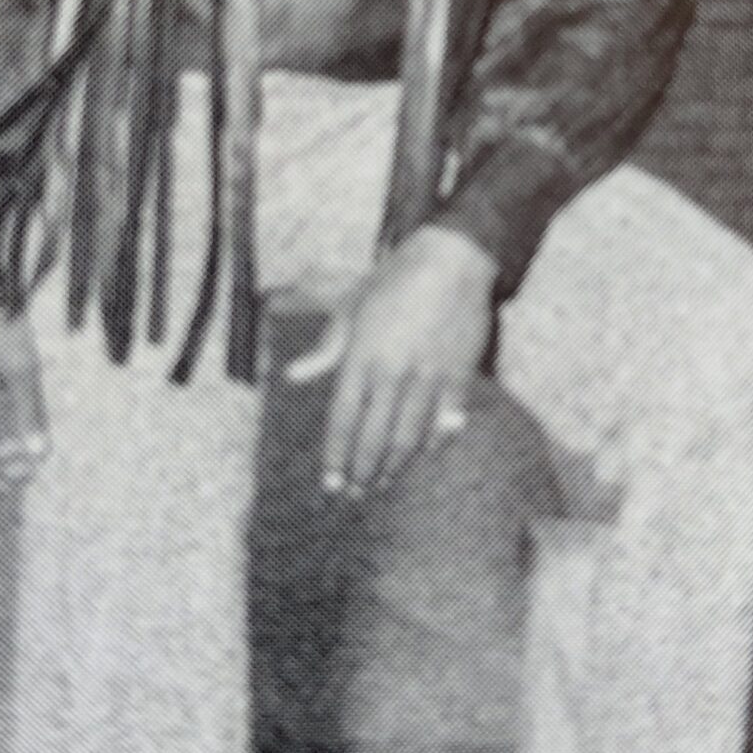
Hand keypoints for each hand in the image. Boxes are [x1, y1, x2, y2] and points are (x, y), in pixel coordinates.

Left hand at [285, 224, 495, 497]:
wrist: (450, 259)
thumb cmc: (393, 282)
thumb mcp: (350, 309)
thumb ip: (325, 350)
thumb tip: (293, 376)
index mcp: (361, 357)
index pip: (343, 420)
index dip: (336, 456)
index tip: (332, 484)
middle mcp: (392, 373)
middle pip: (374, 437)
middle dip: (363, 470)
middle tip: (358, 492)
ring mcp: (428, 376)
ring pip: (409, 436)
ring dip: (395, 464)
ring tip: (384, 480)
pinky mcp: (459, 375)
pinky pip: (446, 420)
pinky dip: (436, 441)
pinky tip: (426, 452)